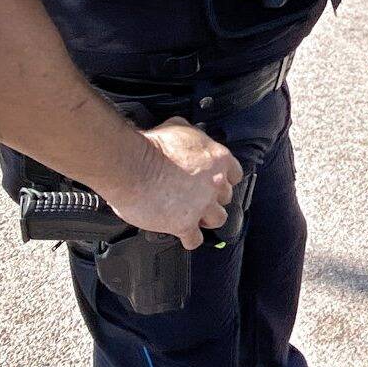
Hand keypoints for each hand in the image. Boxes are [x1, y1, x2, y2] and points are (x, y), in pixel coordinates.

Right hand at [102, 117, 240, 248]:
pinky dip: (190, 239)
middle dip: (213, 198)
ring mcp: (202, 206)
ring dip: (206, 219)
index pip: (235, 174)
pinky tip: (183, 235)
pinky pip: (195, 239)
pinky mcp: (185, 224)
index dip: (224, 178)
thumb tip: (189, 135)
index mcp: (217, 159)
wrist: (133, 166)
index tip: (215, 181)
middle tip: (200, 197)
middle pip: (226, 197)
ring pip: (218, 219)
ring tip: (195, 217)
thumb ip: (191, 135)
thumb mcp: (178, 127)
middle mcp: (215, 184)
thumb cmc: (152, 146)